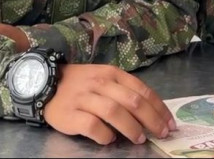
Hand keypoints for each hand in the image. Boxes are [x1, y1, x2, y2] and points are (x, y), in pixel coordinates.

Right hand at [44, 64, 176, 145]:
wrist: (44, 84)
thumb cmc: (80, 84)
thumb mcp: (103, 78)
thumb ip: (123, 91)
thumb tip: (150, 111)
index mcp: (111, 73)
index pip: (142, 90)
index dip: (158, 108)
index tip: (169, 123)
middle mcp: (100, 83)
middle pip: (132, 101)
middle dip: (151, 120)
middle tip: (160, 134)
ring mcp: (84, 98)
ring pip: (114, 112)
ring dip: (131, 128)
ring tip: (139, 139)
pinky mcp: (70, 114)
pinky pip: (92, 126)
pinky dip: (105, 135)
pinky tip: (110, 140)